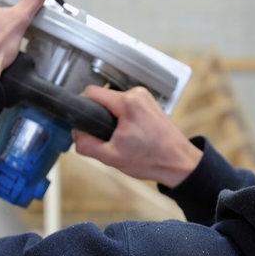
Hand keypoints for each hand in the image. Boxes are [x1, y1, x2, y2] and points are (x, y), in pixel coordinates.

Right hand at [73, 85, 201, 187]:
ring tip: (120, 138)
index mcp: (127, 102)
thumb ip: (86, 144)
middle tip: (106, 137)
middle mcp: (137, 94)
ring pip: (114, 102)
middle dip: (99, 116)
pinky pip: (127, 105)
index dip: (83, 107)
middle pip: (103, 97)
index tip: (84, 122)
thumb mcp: (110, 157)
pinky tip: (129, 134)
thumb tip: (76, 133)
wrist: (178, 163)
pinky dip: (123, 118)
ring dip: (111, 118)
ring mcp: (145, 97)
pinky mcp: (150, 103)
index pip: (91, 92)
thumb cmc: (152, 160)